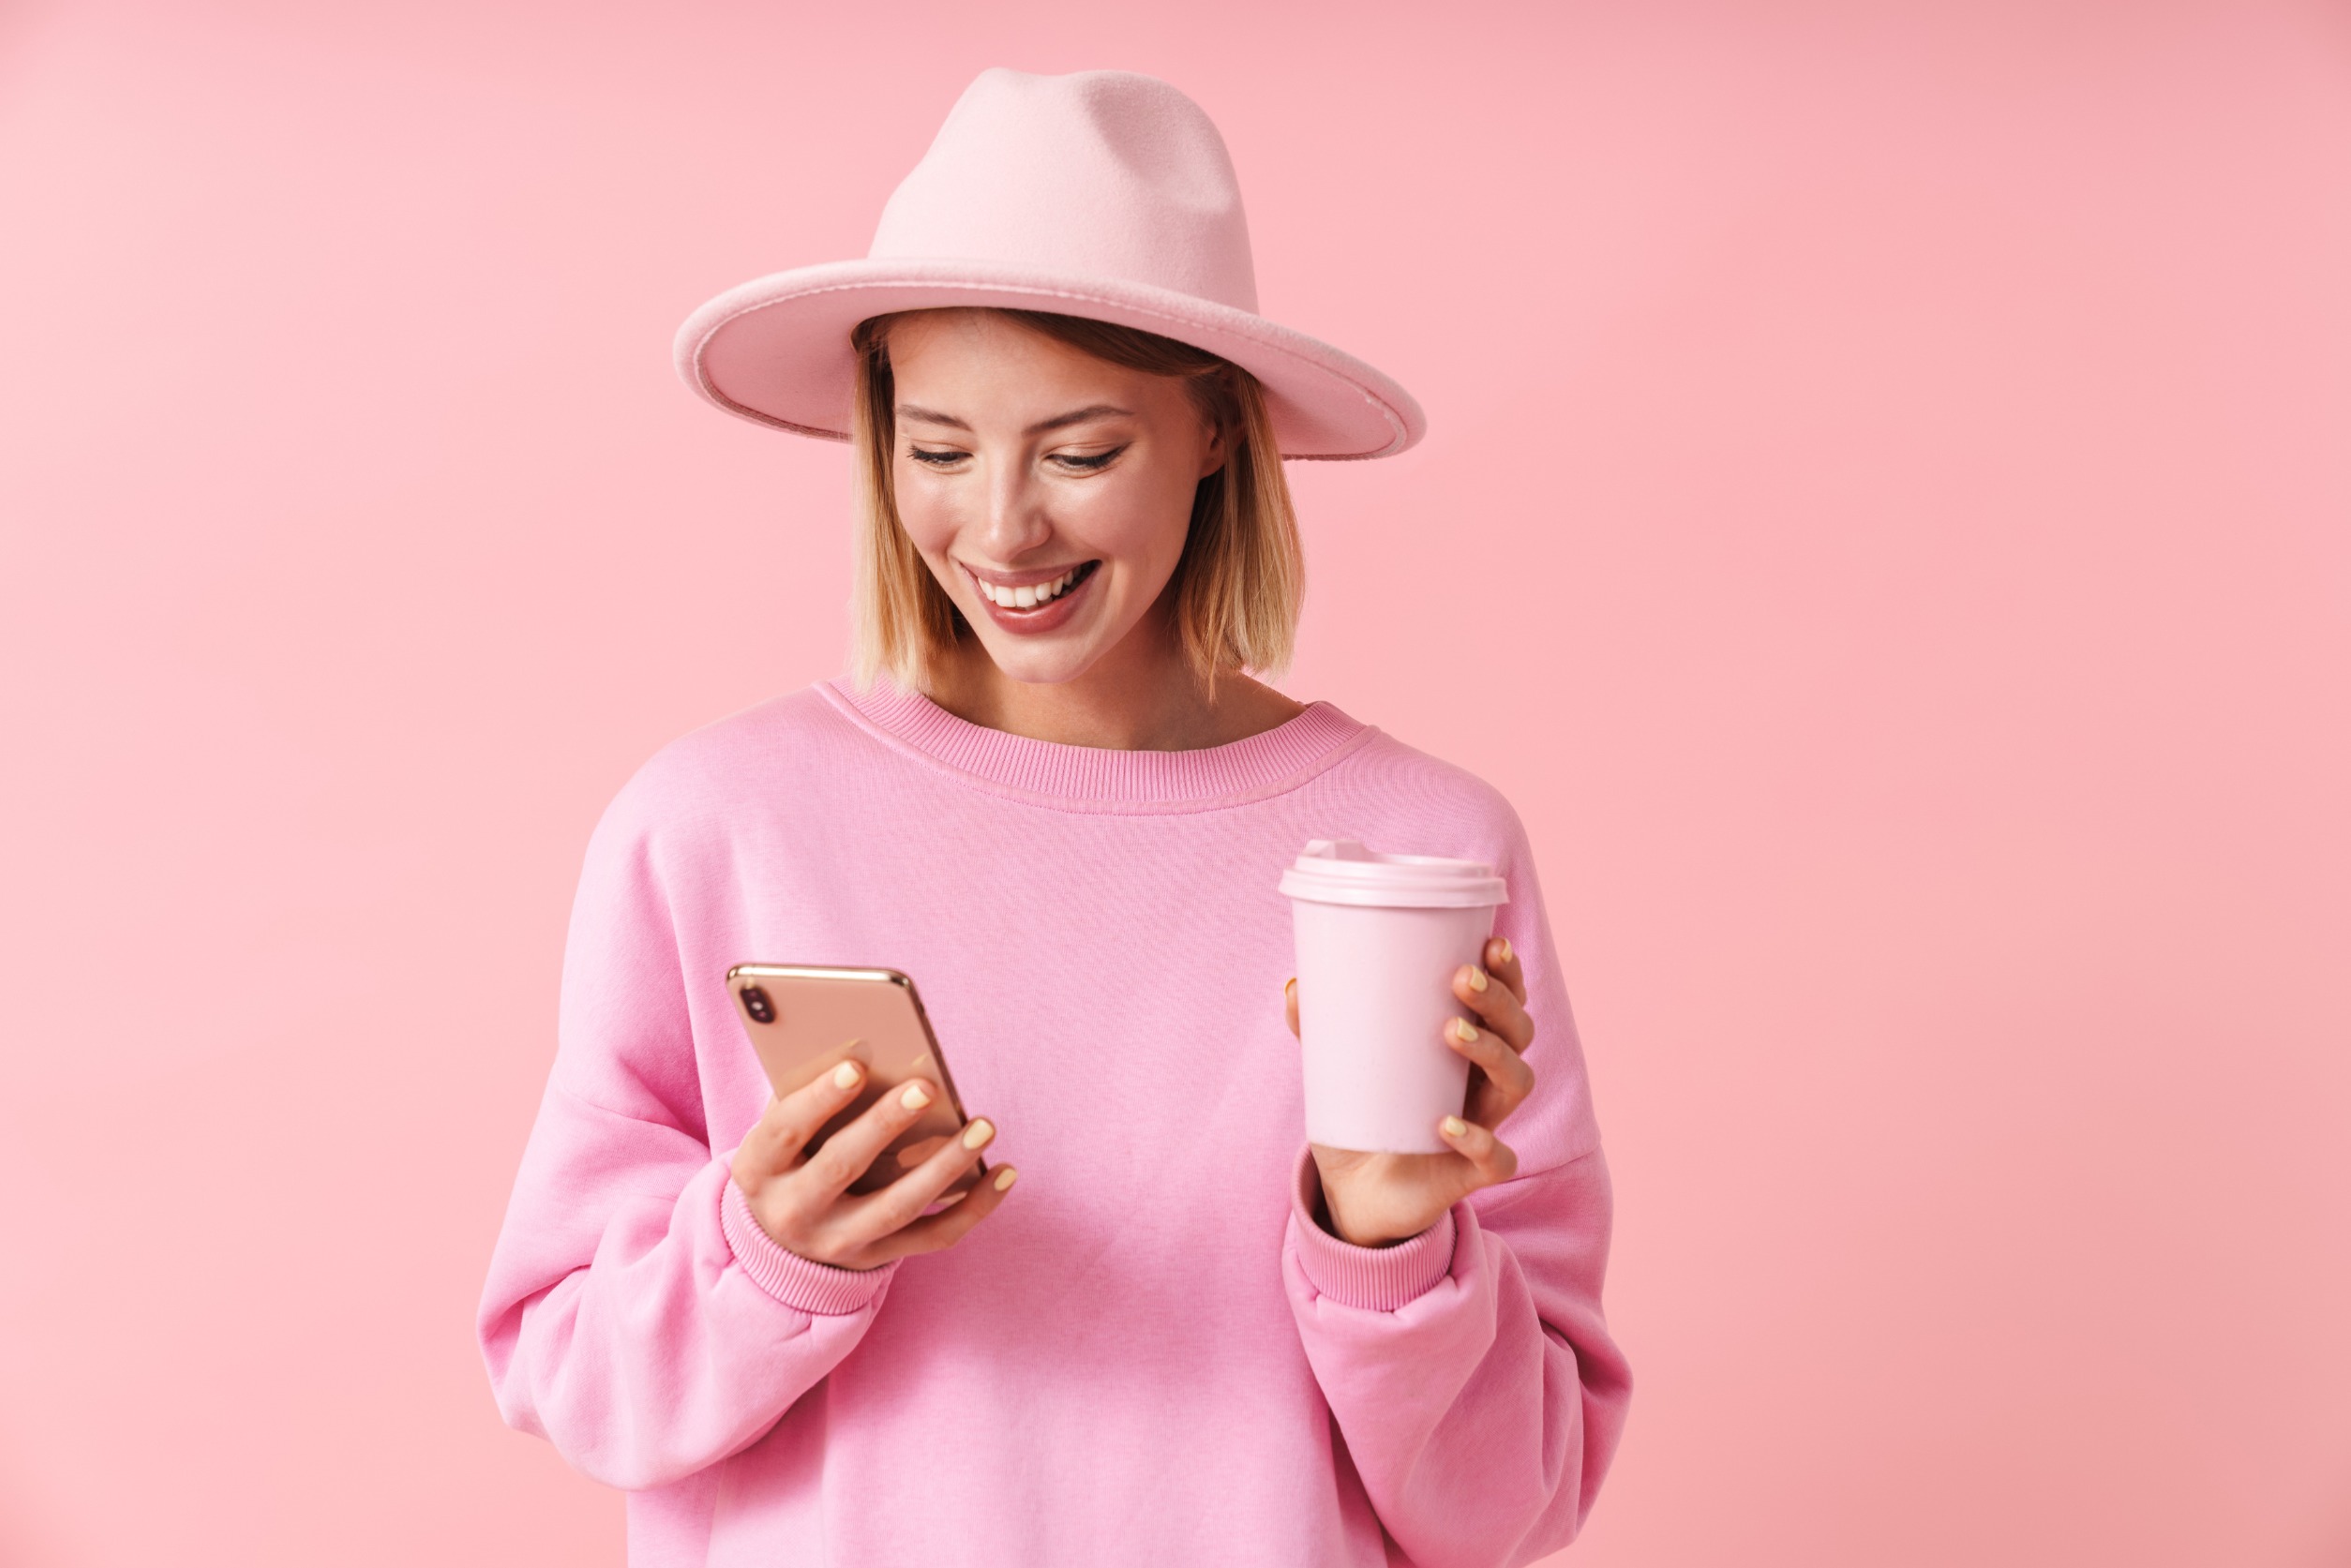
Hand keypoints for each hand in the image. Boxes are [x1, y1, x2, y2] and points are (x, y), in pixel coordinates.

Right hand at [730, 1062, 1015, 1270]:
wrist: (781, 1240)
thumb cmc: (791, 1155)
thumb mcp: (781, 1130)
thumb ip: (808, 1090)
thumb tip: (868, 1047)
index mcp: (759, 1169)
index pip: (786, 1130)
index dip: (819, 1098)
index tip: (857, 1065)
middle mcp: (793, 1212)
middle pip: (841, 1167)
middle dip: (885, 1125)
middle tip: (928, 1087)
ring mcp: (838, 1242)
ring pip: (896, 1206)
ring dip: (944, 1166)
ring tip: (983, 1126)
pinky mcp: (879, 1258)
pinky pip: (934, 1236)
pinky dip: (974, 1207)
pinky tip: (1004, 1171)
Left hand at [1287, 936, 1534, 1247]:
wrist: (1359, 1190)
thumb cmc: (1363, 1113)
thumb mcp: (1339, 1065)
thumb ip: (1317, 1026)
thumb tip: (1294, 984)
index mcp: (1470, 1047)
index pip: (1507, 1002)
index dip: (1509, 973)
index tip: (1492, 943)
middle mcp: (1487, 1082)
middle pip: (1519, 1033)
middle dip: (1499, 1001)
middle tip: (1462, 979)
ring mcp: (1486, 1124)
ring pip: (1517, 1082)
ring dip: (1492, 1052)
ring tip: (1452, 1031)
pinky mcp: (1474, 1171)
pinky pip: (1496, 1158)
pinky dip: (1478, 1140)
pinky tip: (1444, 1124)